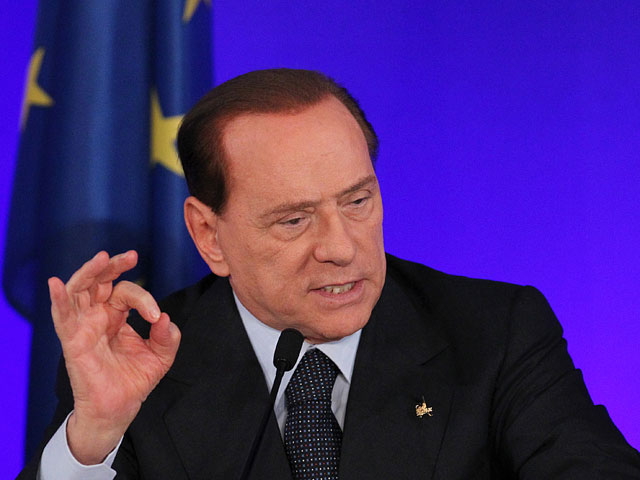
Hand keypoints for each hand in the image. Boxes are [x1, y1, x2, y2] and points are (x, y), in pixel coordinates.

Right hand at [48, 250, 180, 463]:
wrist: (119, 409)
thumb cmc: (135, 381)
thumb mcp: (161, 356)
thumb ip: (168, 337)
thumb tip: (166, 318)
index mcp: (117, 316)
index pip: (127, 293)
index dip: (144, 299)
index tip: (156, 317)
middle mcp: (98, 316)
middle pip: (99, 281)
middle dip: (112, 265)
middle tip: (131, 256)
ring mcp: (83, 326)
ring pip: (79, 290)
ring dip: (89, 272)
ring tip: (102, 257)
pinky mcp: (73, 341)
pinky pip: (62, 317)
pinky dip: (59, 299)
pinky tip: (57, 284)